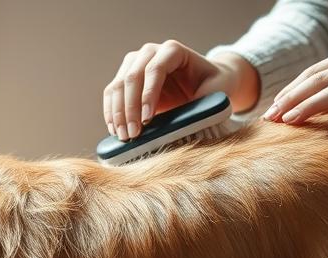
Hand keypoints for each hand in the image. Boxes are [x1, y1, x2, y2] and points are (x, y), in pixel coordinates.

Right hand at [103, 40, 259, 140]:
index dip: (149, 94)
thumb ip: (204, 103)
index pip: (154, 69)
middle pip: (132, 77)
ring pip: (118, 85)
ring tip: (124, 136)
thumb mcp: (216, 92)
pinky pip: (112, 94)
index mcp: (173, 50)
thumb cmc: (213, 85)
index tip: (148, 119)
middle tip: (133, 134)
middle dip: (130, 108)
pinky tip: (115, 130)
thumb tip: (185, 121)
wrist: (204, 82)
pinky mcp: (126, 78)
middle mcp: (150, 52)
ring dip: (118, 113)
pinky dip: (111, 113)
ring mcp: (135, 63)